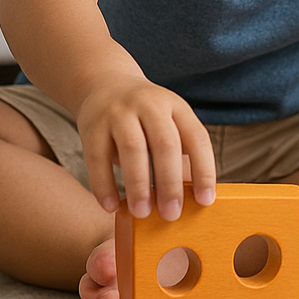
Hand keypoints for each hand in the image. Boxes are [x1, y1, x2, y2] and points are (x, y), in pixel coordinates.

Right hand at [76, 73, 215, 220]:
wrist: (104, 84)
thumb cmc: (145, 117)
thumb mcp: (168, 123)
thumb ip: (180, 155)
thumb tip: (194, 200)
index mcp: (176, 107)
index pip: (196, 138)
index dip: (204, 170)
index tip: (206, 201)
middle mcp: (149, 105)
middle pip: (165, 144)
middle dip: (170, 183)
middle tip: (171, 215)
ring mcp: (119, 113)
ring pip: (132, 148)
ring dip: (138, 185)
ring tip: (142, 213)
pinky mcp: (92, 125)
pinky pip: (97, 158)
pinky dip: (104, 185)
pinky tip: (110, 206)